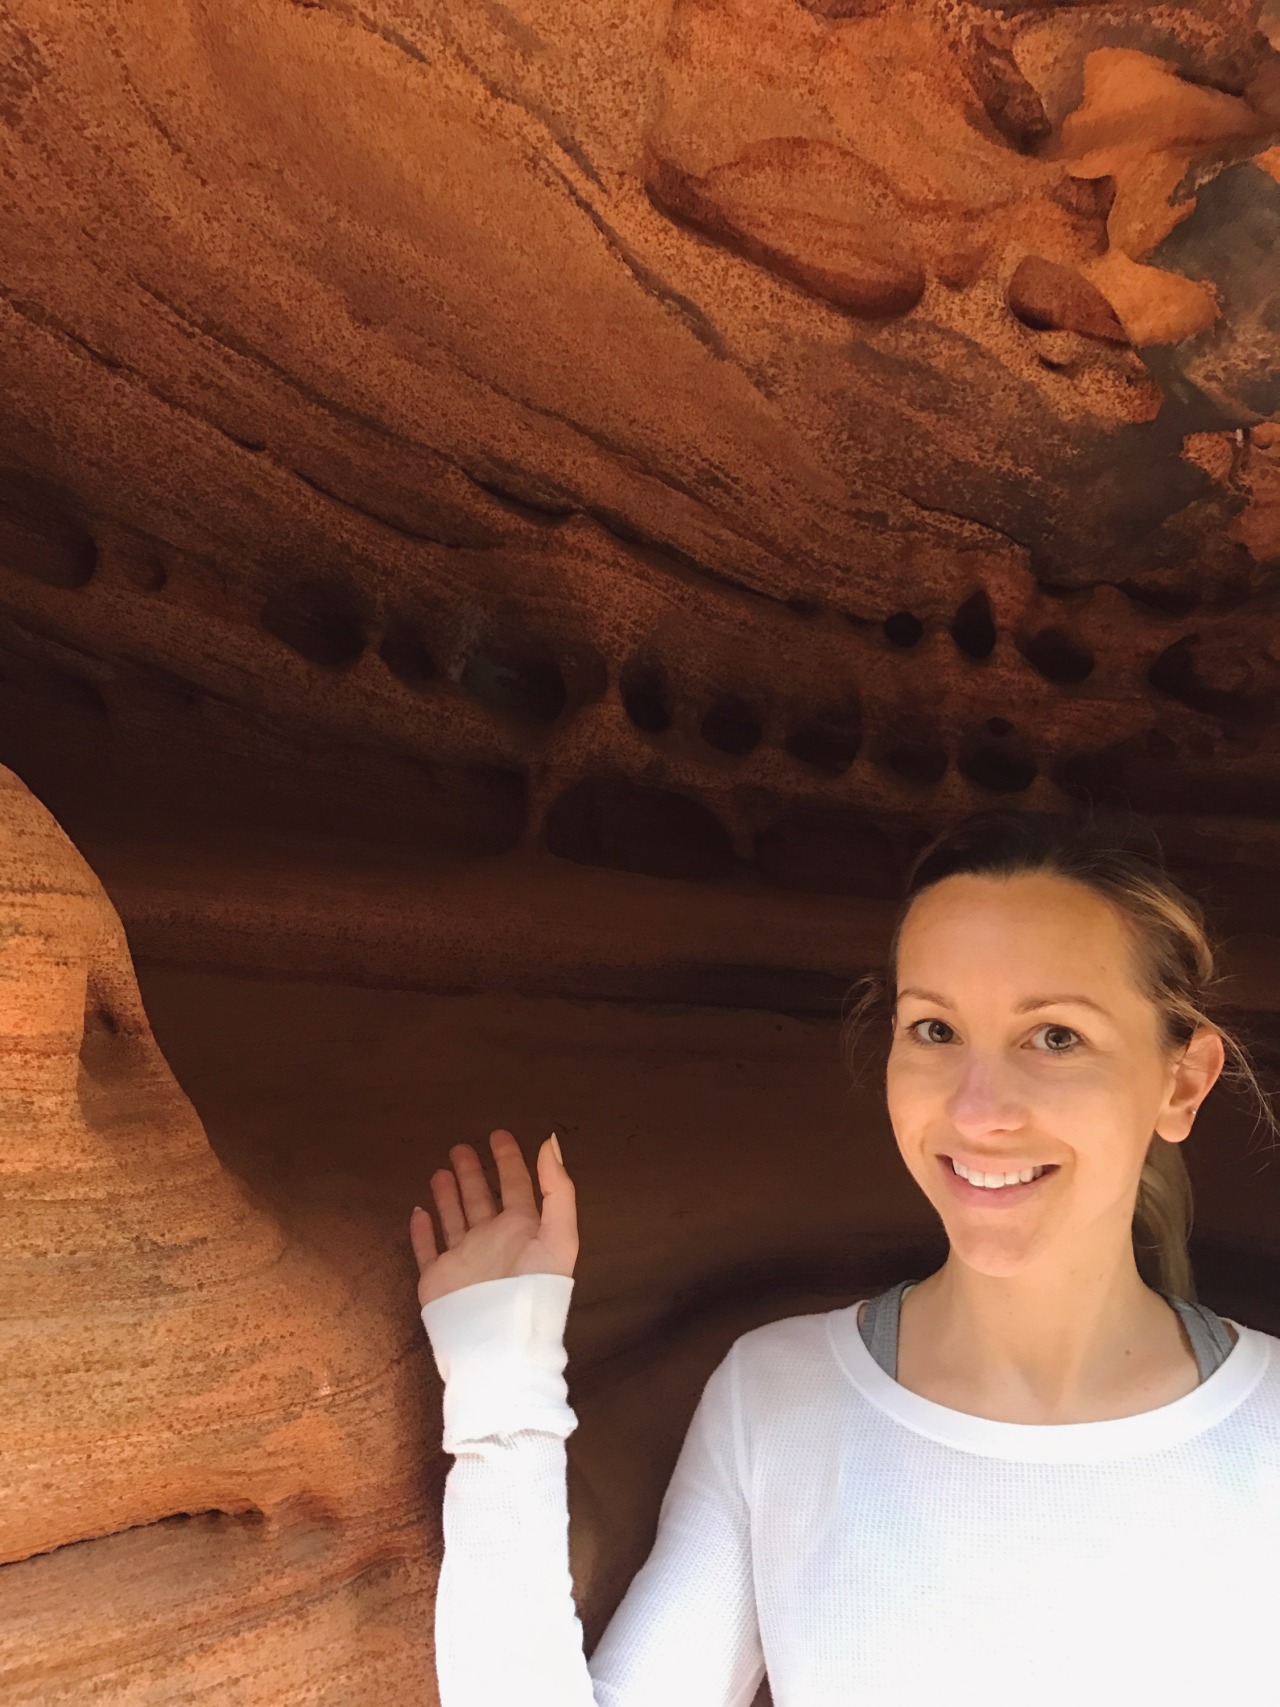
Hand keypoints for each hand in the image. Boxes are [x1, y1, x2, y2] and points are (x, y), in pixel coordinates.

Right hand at [409, 1129, 578, 1308]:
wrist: (500, 1344)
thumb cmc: (532, 1289)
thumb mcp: (558, 1235)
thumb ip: (558, 1189)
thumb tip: (550, 1142)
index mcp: (522, 1230)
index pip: (517, 1186)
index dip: (509, 1159)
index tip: (498, 1134)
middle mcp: (493, 1241)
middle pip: (481, 1198)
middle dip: (472, 1172)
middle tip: (460, 1147)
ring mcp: (464, 1260)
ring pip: (454, 1218)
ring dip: (448, 1195)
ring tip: (439, 1171)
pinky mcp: (438, 1280)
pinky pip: (427, 1250)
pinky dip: (422, 1231)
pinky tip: (418, 1211)